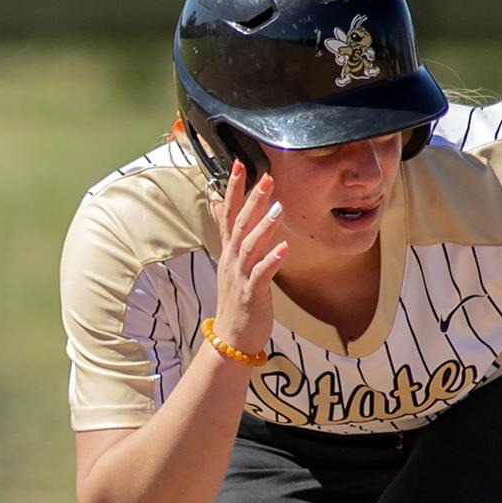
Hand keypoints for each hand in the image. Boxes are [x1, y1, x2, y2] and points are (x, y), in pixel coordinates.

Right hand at [208, 159, 287, 358]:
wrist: (231, 338)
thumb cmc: (236, 300)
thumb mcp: (231, 263)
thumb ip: (229, 233)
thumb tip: (217, 206)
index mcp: (228, 252)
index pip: (227, 213)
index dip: (233, 188)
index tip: (240, 164)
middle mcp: (231, 260)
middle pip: (239, 224)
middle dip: (252, 200)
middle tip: (266, 177)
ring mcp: (240, 277)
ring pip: (249, 246)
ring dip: (263, 226)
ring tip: (279, 207)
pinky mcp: (251, 294)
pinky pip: (261, 274)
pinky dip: (272, 260)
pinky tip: (284, 248)